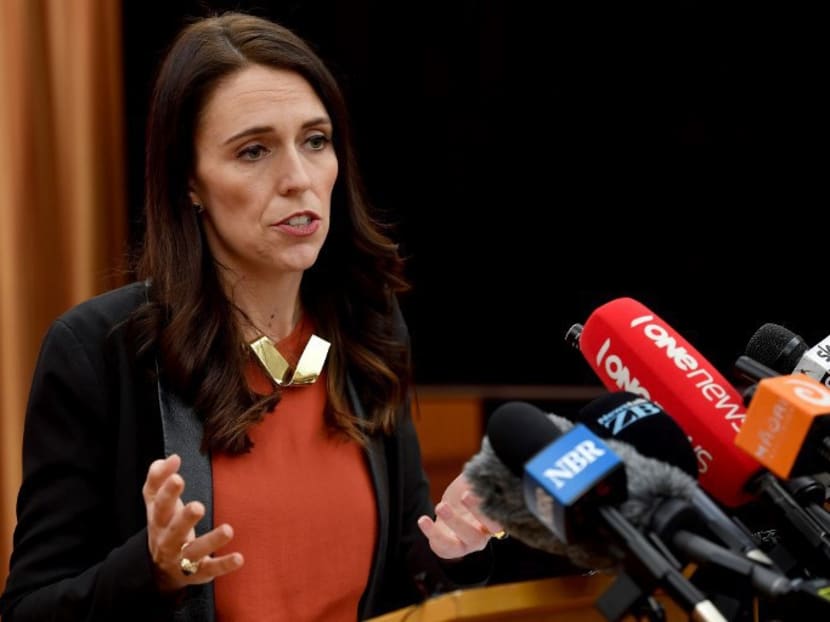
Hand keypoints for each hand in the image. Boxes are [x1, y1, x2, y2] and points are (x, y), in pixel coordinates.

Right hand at [142, 454, 243, 591]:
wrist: (159, 567)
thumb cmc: (164, 522)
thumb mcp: (155, 501)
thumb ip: (159, 477)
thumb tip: (172, 457)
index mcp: (158, 520)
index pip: (159, 506)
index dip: (167, 492)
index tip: (178, 477)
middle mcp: (168, 540)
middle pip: (174, 531)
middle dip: (184, 519)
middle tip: (197, 506)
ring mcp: (182, 558)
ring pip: (194, 552)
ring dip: (211, 541)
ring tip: (228, 530)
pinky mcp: (198, 572)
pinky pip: (210, 569)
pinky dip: (224, 564)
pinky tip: (240, 557)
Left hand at [417, 473, 504, 559]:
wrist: (451, 506)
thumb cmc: (469, 490)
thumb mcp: (476, 481)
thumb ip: (481, 478)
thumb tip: (489, 466)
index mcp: (493, 522)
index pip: (496, 524)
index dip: (488, 514)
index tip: (479, 495)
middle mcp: (482, 537)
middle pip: (476, 538)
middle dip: (468, 518)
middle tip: (464, 496)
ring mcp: (465, 545)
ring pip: (457, 546)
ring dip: (449, 527)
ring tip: (440, 506)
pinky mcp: (448, 548)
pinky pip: (441, 546)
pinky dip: (431, 533)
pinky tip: (423, 519)